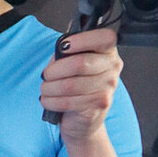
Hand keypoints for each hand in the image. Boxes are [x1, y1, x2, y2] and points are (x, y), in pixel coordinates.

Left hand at [39, 26, 122, 145]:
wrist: (84, 118)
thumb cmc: (77, 86)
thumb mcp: (74, 62)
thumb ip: (70, 51)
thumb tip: (60, 49)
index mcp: (108, 51)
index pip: (103, 38)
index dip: (81, 40)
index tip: (63, 46)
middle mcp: (112, 68)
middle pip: (80, 63)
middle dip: (55, 70)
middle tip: (46, 75)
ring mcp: (108, 87)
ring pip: (70, 85)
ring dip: (50, 88)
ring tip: (45, 89)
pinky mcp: (99, 105)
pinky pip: (68, 101)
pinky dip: (51, 101)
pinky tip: (47, 100)